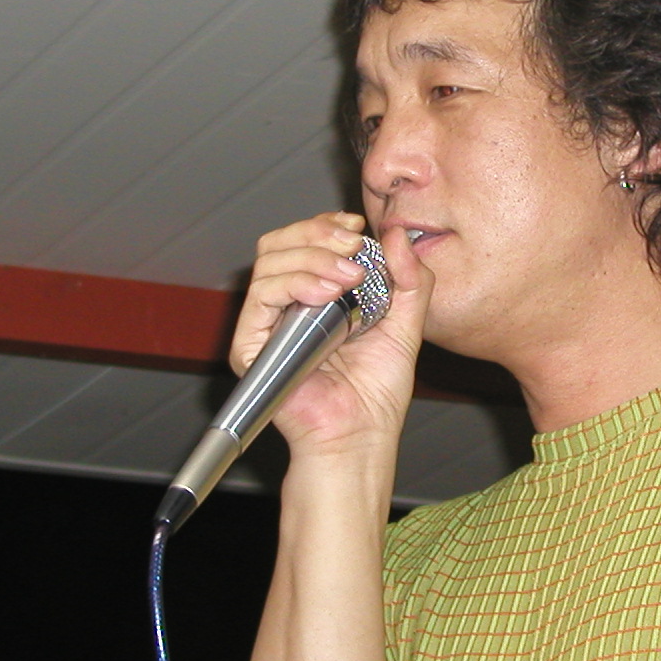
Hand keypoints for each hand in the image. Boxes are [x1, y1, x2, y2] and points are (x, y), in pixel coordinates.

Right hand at [231, 212, 428, 454]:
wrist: (361, 435)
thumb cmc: (375, 393)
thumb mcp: (407, 324)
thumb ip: (410, 279)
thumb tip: (398, 236)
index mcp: (316, 295)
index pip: (303, 241)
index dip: (326, 225)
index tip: (357, 226)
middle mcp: (286, 306)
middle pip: (279, 242)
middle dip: (317, 233)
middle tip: (354, 246)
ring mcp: (266, 325)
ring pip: (269, 262)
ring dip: (313, 258)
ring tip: (349, 277)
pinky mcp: (250, 347)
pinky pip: (260, 297)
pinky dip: (294, 283)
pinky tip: (326, 294)